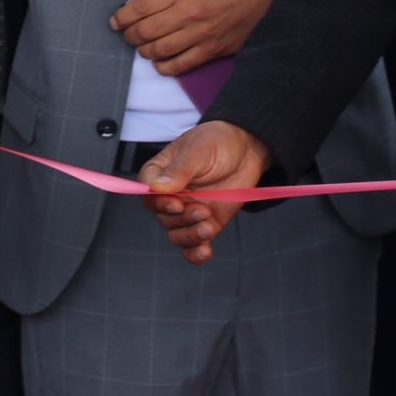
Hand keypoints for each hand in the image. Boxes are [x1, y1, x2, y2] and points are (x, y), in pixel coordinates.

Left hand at [109, 0, 280, 76]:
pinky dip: (165, 67)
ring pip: (160, 51)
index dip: (122, 17)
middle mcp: (190, 13)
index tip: (116, 20)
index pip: (141, 7)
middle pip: (146, 32)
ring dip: (145, 51)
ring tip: (143, 46)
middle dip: (129, 35)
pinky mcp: (212, 50)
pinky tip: (161, 61)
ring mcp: (201, 34)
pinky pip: (181, 66)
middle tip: (127, 34)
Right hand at [139, 121, 272, 264]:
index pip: (147, 191)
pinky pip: (194, 245)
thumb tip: (157, 186)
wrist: (248, 149)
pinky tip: (205, 252)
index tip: (176, 203)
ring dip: (190, 236)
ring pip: (177, 234)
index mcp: (161, 173)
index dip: (159, 202)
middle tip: (202, 210)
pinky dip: (196, 253)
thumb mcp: (199, 150)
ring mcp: (188, 211)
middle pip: (163, 217)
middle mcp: (171, 195)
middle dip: (182, 219)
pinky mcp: (206, 223)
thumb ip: (180, 170)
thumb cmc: (219, 141)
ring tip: (208, 227)